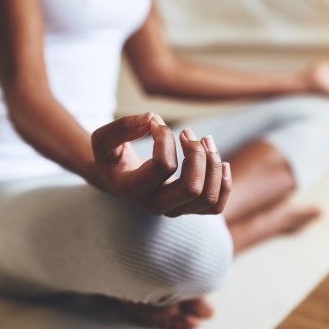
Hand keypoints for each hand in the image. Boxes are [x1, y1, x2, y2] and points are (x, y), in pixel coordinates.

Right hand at [91, 112, 231, 216]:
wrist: (116, 178)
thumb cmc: (111, 156)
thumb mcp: (104, 139)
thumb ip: (123, 127)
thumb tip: (152, 118)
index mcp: (134, 190)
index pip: (164, 166)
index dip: (166, 138)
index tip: (156, 122)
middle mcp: (155, 205)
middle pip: (192, 188)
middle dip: (197, 155)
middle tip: (188, 133)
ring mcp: (174, 210)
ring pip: (208, 198)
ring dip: (214, 165)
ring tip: (205, 140)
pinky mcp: (187, 208)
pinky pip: (216, 206)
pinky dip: (224, 183)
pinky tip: (221, 162)